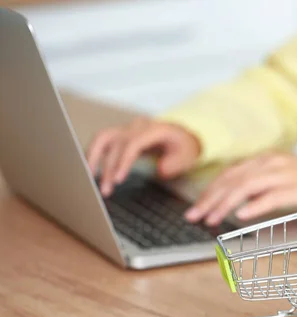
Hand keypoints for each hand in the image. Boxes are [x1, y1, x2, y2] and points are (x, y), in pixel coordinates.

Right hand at [86, 117, 200, 196]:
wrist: (183, 137)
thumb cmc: (184, 147)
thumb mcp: (188, 155)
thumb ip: (176, 163)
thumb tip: (161, 169)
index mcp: (154, 129)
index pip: (132, 144)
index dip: (123, 162)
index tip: (118, 180)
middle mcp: (137, 127)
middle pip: (116, 144)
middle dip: (108, 168)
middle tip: (105, 190)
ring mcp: (128, 129)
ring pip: (103, 138)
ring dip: (93, 158)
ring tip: (89, 178)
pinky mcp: (121, 135)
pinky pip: (103, 142)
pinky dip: (93, 154)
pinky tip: (90, 170)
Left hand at [184, 153, 296, 225]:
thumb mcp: (284, 178)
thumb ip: (262, 187)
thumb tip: (240, 203)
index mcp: (266, 161)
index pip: (230, 174)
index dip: (211, 190)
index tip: (197, 206)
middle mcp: (271, 164)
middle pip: (232, 179)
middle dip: (210, 199)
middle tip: (194, 216)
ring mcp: (284, 175)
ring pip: (245, 187)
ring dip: (225, 204)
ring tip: (211, 219)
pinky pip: (271, 196)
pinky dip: (254, 206)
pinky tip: (241, 216)